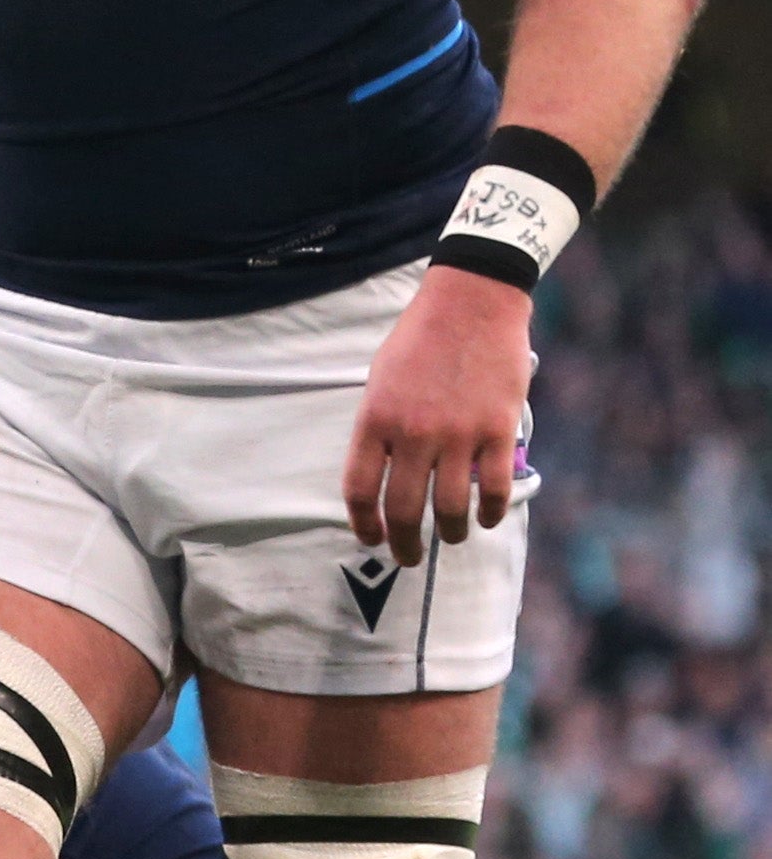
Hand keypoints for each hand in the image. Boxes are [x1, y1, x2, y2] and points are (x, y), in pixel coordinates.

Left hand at [345, 265, 534, 568]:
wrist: (472, 300)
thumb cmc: (420, 340)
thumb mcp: (380, 382)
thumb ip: (380, 430)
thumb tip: (383, 476)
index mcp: (375, 421)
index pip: (360, 492)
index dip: (364, 525)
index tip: (372, 539)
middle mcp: (413, 434)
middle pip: (403, 510)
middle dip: (405, 544)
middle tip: (409, 557)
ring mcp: (457, 433)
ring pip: (449, 507)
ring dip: (451, 532)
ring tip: (453, 537)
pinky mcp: (498, 428)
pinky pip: (493, 487)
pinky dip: (491, 511)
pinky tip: (488, 518)